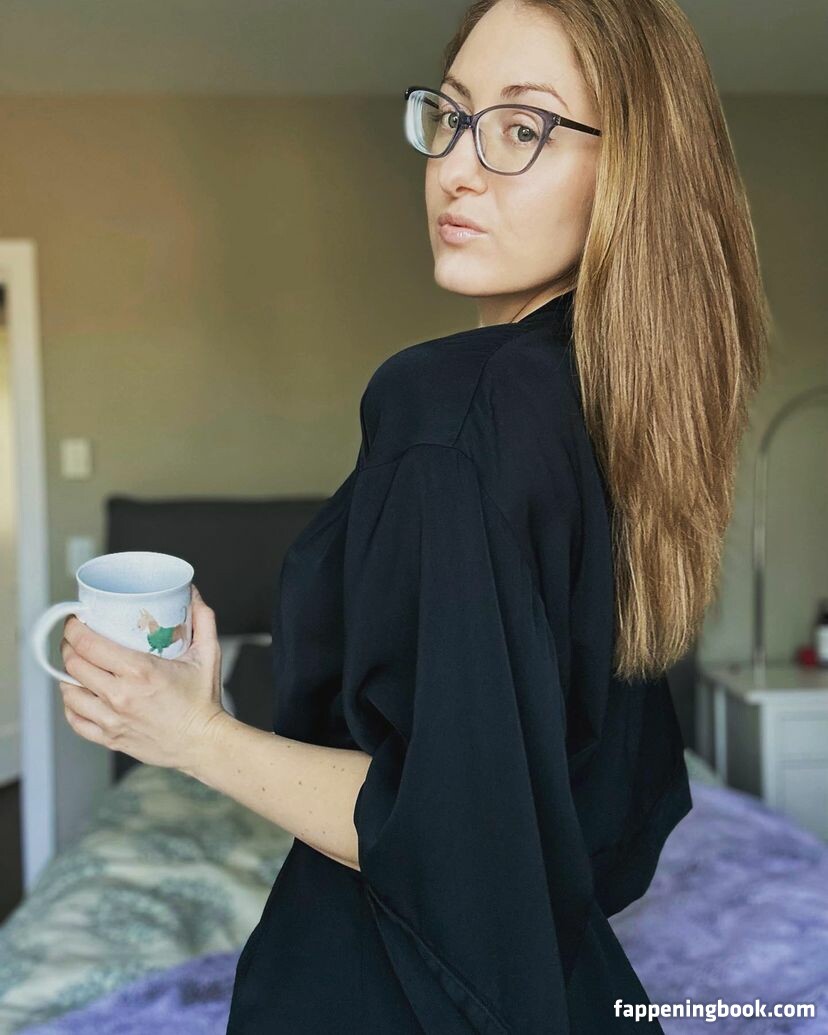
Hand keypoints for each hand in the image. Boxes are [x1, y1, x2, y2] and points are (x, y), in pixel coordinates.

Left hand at [58, 583, 225, 772]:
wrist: (203, 743)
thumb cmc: (203, 701)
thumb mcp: (208, 654)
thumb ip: (203, 619)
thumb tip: (193, 593)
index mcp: (141, 671)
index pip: (89, 644)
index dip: (75, 628)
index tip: (76, 620)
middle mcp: (121, 695)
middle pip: (74, 665)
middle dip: (69, 646)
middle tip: (75, 638)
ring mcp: (112, 719)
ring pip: (69, 692)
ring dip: (67, 674)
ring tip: (76, 664)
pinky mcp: (109, 738)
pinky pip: (75, 720)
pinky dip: (71, 704)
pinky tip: (78, 693)